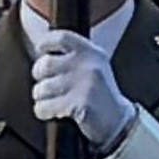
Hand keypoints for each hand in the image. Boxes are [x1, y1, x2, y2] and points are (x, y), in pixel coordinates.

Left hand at [25, 17, 137, 151]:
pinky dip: (43, 111)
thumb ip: (71, 56)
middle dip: (40, 77)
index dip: (46, 42)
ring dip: (42, 97)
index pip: (62, 38)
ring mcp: (85, 86)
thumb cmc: (100, 94)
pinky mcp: (78, 105)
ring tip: (53, 100)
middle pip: (45, 64)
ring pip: (42, 88)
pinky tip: (54, 112)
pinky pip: (44, 106)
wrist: (118, 121)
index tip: (40, 49)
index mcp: (92, 53)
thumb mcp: (93, 67)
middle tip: (47, 84)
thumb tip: (40, 49)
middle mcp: (89, 66)